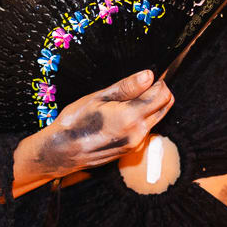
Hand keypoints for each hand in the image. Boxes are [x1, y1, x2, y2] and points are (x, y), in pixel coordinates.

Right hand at [11, 70, 172, 192]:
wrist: (62, 151)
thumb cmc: (75, 122)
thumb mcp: (99, 97)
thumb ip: (128, 87)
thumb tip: (148, 75)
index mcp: (131, 117)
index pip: (162, 95)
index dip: (159, 82)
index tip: (149, 77)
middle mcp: (138, 133)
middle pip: (165, 107)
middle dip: (158, 93)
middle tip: (140, 86)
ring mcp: (136, 143)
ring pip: (157, 118)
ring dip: (150, 106)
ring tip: (125, 101)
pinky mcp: (132, 150)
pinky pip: (146, 129)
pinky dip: (142, 119)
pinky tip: (121, 115)